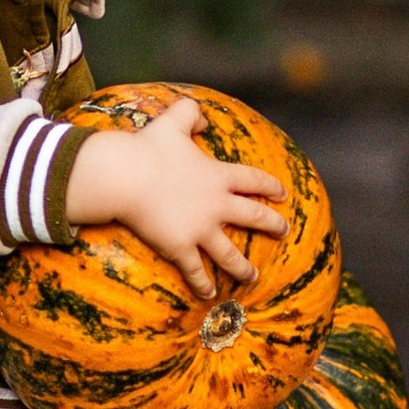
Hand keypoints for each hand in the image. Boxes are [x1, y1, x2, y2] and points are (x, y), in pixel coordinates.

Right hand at [63, 97, 287, 296]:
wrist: (125, 177)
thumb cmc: (147, 148)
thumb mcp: (173, 121)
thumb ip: (191, 114)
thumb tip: (203, 120)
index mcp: (218, 176)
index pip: (253, 180)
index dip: (270, 186)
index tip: (282, 194)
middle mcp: (216, 205)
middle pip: (253, 217)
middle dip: (272, 224)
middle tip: (284, 231)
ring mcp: (200, 229)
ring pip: (229, 253)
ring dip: (243, 267)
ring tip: (253, 276)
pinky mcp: (180, 247)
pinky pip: (195, 270)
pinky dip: (203, 284)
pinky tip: (209, 294)